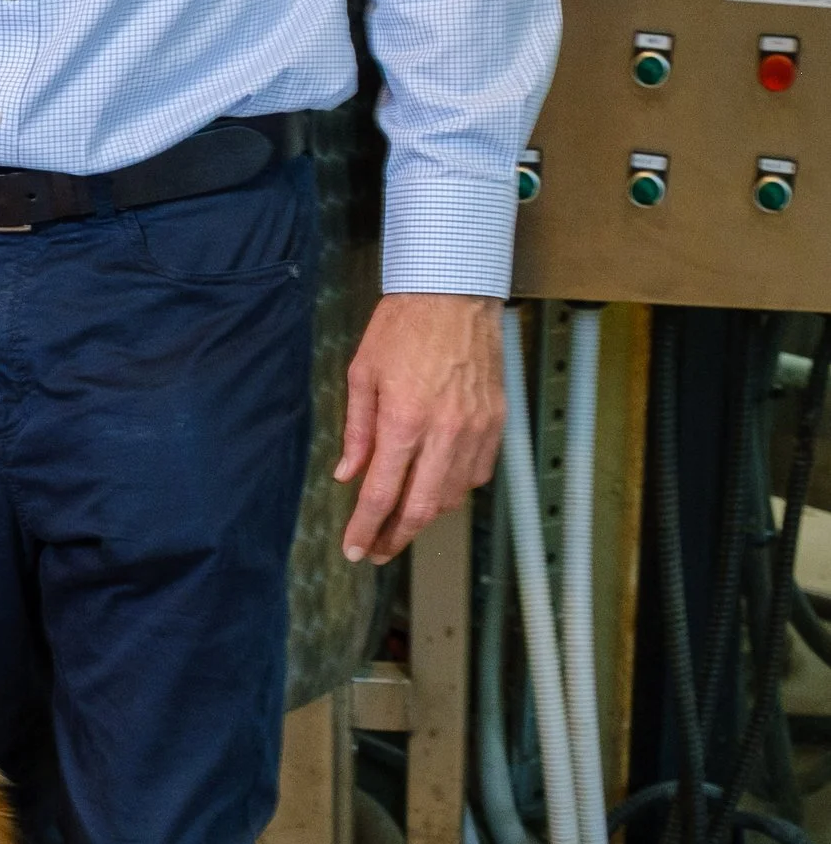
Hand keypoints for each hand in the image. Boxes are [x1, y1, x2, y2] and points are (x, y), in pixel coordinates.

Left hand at [336, 295, 503, 564]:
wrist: (454, 293)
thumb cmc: (402, 327)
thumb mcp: (362, 375)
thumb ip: (357, 431)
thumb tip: (347, 475)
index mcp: (403, 421)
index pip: (381, 494)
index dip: (366, 529)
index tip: (355, 550)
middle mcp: (444, 432)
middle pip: (421, 508)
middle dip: (396, 537)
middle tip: (378, 551)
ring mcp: (475, 430)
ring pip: (452, 496)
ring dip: (425, 516)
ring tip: (402, 522)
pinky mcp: (496, 423)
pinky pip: (477, 474)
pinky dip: (455, 490)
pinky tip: (437, 488)